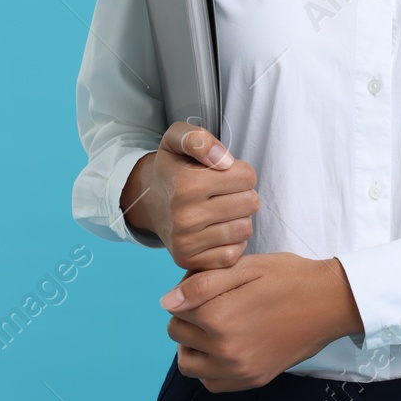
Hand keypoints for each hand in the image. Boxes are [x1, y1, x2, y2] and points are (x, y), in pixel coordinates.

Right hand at [120, 120, 259, 270]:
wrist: (149, 202)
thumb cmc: (173, 168)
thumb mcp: (178, 138)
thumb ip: (199, 139)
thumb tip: (225, 161)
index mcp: (186, 184)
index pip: (248, 177)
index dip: (240, 171)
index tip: (224, 173)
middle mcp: (185, 217)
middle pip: (251, 203)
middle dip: (242, 194)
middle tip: (223, 192)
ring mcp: (186, 243)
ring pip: (245, 229)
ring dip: (238, 218)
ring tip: (220, 209)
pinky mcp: (191, 262)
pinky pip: (234, 253)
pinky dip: (231, 241)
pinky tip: (216, 229)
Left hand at [160, 253, 364, 392]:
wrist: (331, 302)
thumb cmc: (289, 277)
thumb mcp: (245, 267)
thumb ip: (201, 283)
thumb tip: (167, 302)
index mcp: (219, 317)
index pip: (175, 307)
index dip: (187, 289)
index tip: (209, 283)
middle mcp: (225, 350)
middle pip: (177, 334)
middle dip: (188, 315)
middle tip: (213, 300)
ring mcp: (239, 369)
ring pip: (189, 364)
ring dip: (191, 345)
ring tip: (212, 326)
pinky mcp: (253, 379)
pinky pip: (212, 383)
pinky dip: (208, 368)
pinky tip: (222, 347)